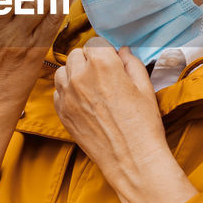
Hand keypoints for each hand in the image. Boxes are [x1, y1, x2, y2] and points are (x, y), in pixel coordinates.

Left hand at [53, 39, 195, 202]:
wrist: (131, 158)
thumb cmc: (143, 124)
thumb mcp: (145, 87)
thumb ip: (131, 63)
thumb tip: (122, 51)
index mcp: (103, 64)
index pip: (96, 43)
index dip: (105, 51)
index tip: (111, 60)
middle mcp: (80, 76)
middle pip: (76, 54)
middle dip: (88, 60)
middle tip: (102, 74)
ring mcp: (68, 95)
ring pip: (63, 71)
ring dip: (74, 74)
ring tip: (90, 86)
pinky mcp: (62, 112)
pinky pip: (57, 92)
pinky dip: (67, 92)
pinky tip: (83, 101)